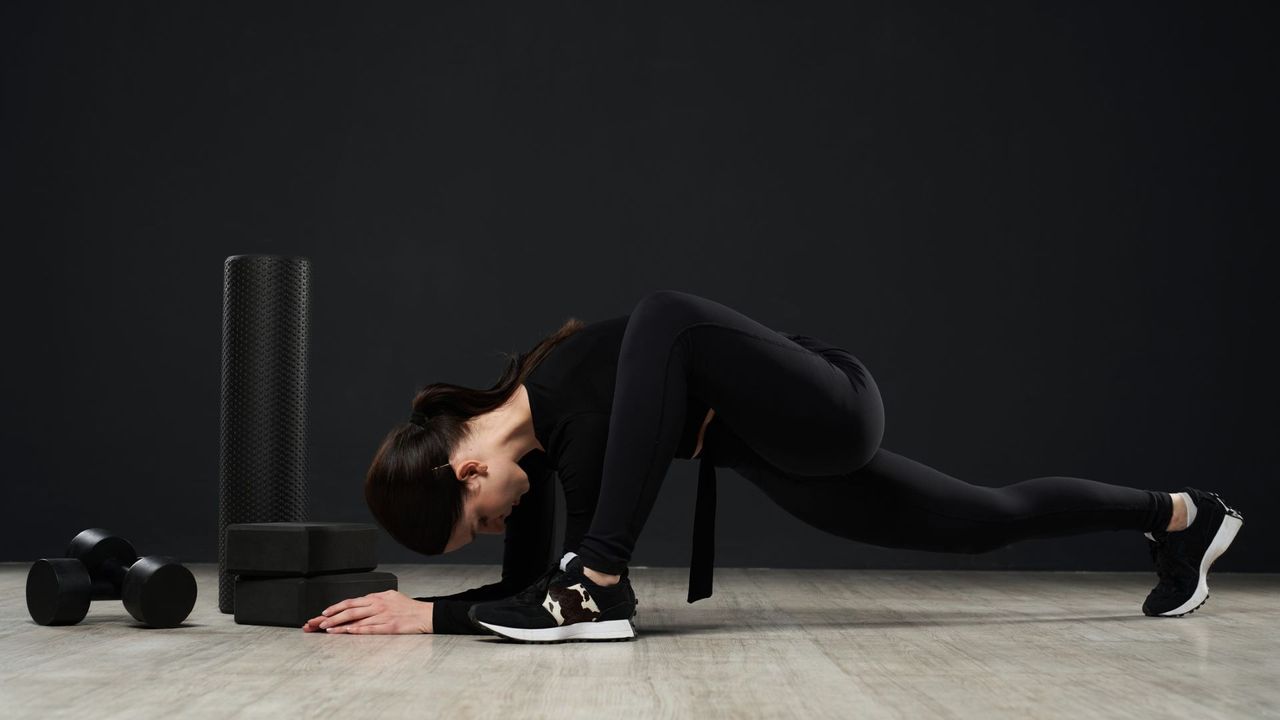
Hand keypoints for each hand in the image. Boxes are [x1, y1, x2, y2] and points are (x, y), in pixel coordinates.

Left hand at [301, 590, 430, 634]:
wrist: (425, 615)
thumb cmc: (408, 607)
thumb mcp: (391, 596)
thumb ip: (375, 599)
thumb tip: (362, 603)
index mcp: (377, 597)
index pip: (352, 601)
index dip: (336, 607)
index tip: (324, 612)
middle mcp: (378, 605)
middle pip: (350, 610)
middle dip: (332, 616)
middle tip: (319, 622)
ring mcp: (383, 616)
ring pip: (356, 619)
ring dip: (340, 625)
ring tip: (327, 629)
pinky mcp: (389, 627)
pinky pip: (369, 629)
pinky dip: (356, 630)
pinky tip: (346, 632)